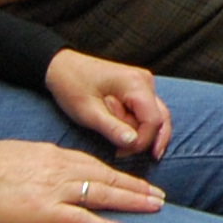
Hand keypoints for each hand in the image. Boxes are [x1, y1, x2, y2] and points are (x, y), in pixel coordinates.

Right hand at [0, 141, 163, 222]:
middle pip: (107, 177)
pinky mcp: (43, 211)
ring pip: (103, 194)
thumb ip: (39, 163)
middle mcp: (59, 168)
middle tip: (160, 196)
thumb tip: (50, 170)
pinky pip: (82, 220)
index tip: (137, 183)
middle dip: (136, 187)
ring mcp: (53, 189)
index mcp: (52, 154)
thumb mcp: (17, 155)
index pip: (94, 164)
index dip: (119, 175)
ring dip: (132, 202)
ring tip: (156, 208)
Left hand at [45, 48, 172, 157]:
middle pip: (161, 118)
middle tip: (128, 155)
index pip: (153, 120)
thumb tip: (133, 143)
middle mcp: (145, 81)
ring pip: (157, 115)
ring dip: (144, 134)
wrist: (61, 67)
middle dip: (147, 140)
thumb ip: (113, 128)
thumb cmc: (72, 86)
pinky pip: (147, 110)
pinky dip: (140, 125)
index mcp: (135, 83)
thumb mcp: (88, 112)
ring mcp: (142, 83)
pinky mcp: (137, 88)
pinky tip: (129, 137)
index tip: (121, 153)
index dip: (142, 141)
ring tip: (128, 150)